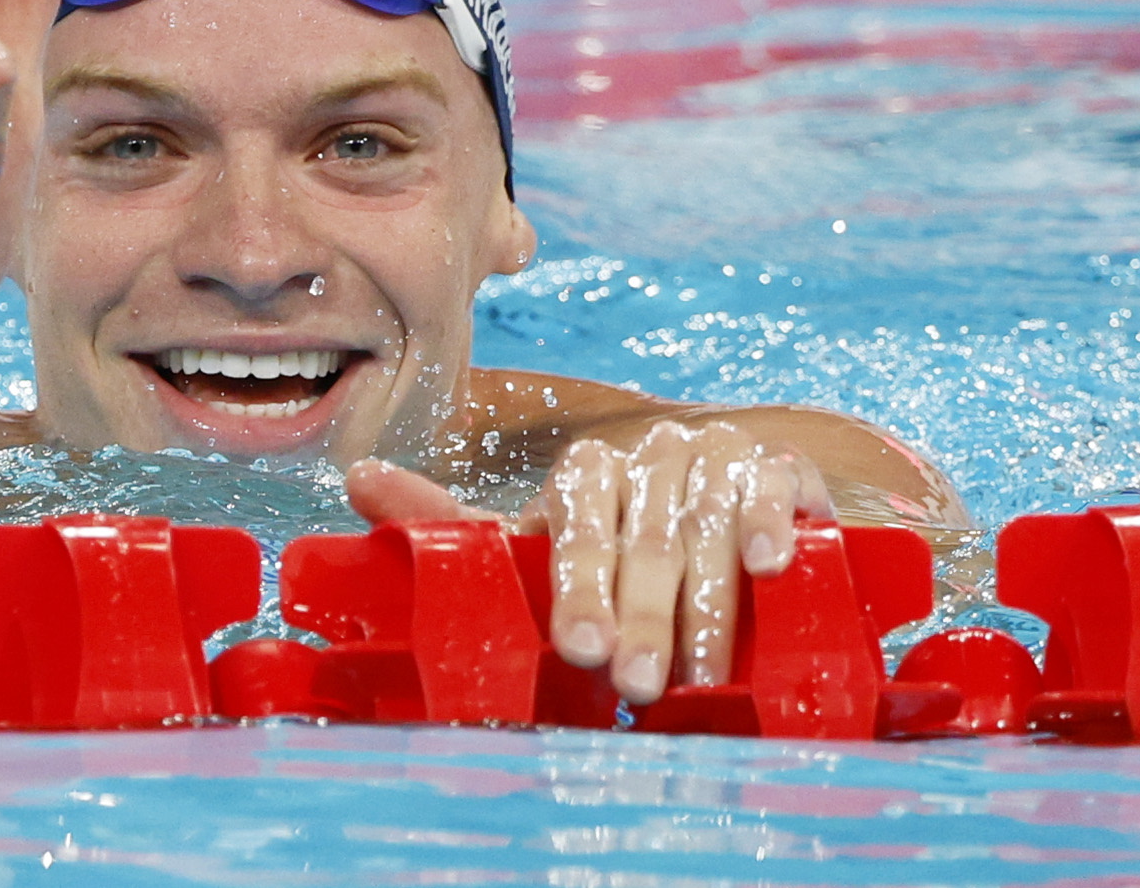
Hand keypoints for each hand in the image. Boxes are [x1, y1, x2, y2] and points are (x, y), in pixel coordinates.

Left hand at [345, 419, 833, 703]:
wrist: (732, 530)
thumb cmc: (621, 559)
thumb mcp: (540, 551)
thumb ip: (453, 524)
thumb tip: (357, 477)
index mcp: (587, 473)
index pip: (577, 523)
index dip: (579, 588)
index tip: (579, 650)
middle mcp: (651, 454)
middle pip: (644, 536)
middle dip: (642, 618)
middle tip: (638, 686)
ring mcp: (719, 454)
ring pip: (706, 524)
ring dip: (705, 604)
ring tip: (701, 674)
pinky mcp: (782, 467)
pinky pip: (776, 486)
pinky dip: (771, 523)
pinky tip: (768, 565)